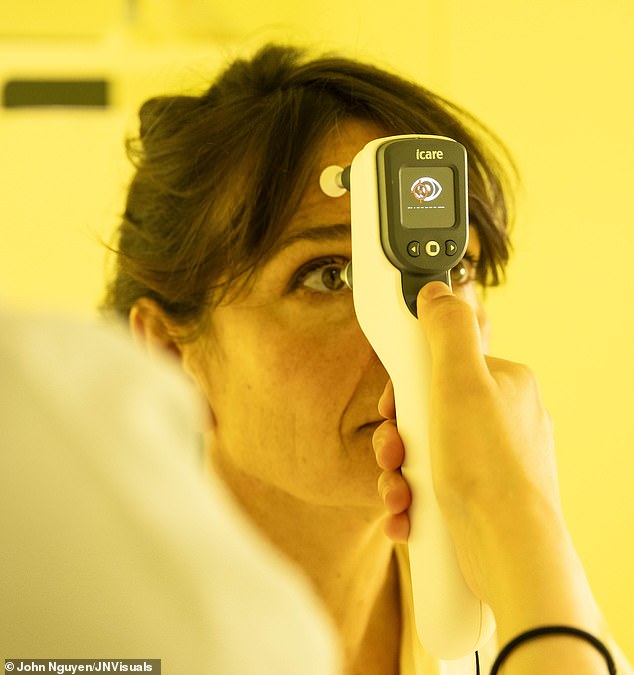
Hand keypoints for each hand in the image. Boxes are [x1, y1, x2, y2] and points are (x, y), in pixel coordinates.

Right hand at [372, 282, 594, 629]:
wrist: (508, 550)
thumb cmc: (488, 468)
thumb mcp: (461, 381)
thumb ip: (447, 330)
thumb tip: (437, 290)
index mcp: (503, 384)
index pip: (439, 366)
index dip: (406, 387)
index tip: (392, 407)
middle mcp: (500, 420)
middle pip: (426, 412)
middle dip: (398, 438)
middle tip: (394, 453)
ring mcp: (489, 460)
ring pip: (424, 453)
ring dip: (399, 474)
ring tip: (398, 493)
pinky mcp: (478, 496)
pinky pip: (433, 486)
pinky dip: (413, 500)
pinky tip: (407, 514)